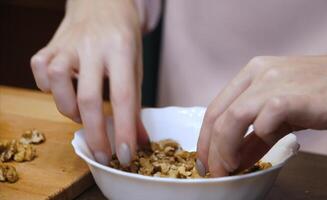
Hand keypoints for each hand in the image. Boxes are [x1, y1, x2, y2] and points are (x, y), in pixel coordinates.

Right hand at [31, 0, 148, 165]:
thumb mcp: (136, 66)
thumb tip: (139, 140)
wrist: (103, 2)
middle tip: (101, 155)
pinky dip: (47, 88)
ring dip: (68, 109)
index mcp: (121, 49)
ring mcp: (68, 44)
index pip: (123, 96)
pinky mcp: (50, 44)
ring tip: (81, 114)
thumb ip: (136, 103)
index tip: (125, 156)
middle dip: (95, 134)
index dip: (124, 130)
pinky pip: (39, 70)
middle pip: (88, 97)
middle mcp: (93, 46)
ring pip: (56, 82)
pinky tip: (63, 91)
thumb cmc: (123, 37)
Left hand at [196, 49, 326, 176]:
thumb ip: (257, 137)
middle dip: (210, 149)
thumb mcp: (282, 115)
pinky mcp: (292, 95)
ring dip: (224, 149)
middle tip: (213, 171)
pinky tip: (268, 143)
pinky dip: (259, 137)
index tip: (206, 161)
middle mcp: (257, 73)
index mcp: (251, 74)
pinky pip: (264, 120)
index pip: (215, 108)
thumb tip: (234, 160)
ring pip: (232, 117)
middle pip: (218, 115)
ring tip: (227, 169)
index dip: (204, 138)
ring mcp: (274, 81)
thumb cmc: (322, 95)